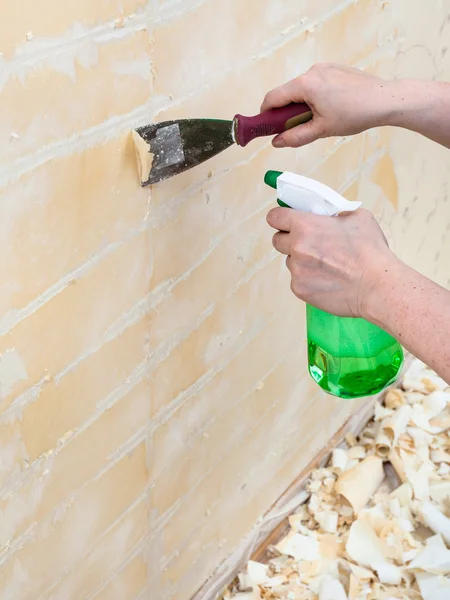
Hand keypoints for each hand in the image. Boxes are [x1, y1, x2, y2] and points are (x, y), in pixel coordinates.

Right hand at [261, 63, 399, 147]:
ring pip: (302, 89)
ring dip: (302, 105)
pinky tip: (330, 109)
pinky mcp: (335, 68)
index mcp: (305, 84)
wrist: (384, 100)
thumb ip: (295, 137)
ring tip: (318, 119)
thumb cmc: (355, 113)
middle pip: (287, 93)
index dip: (265, 114)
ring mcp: (324, 68)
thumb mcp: (321, 130)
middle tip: (294, 129)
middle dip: (286, 112)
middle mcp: (312, 71)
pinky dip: (315, 97)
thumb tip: (277, 142)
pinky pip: (316, 83)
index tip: (265, 127)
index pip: (273, 98)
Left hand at [266, 207, 396, 317]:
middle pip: (278, 241)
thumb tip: (329, 217)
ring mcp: (296, 270)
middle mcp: (296, 247)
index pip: (275, 217)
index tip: (285, 221)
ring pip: (290, 262)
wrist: (376, 285)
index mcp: (305, 225)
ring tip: (326, 265)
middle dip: (290, 240)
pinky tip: (328, 279)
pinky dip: (309, 279)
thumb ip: (336, 214)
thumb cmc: (370, 251)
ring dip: (301, 261)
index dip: (280, 218)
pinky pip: (298, 280)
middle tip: (308, 243)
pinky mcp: (299, 289)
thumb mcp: (358, 217)